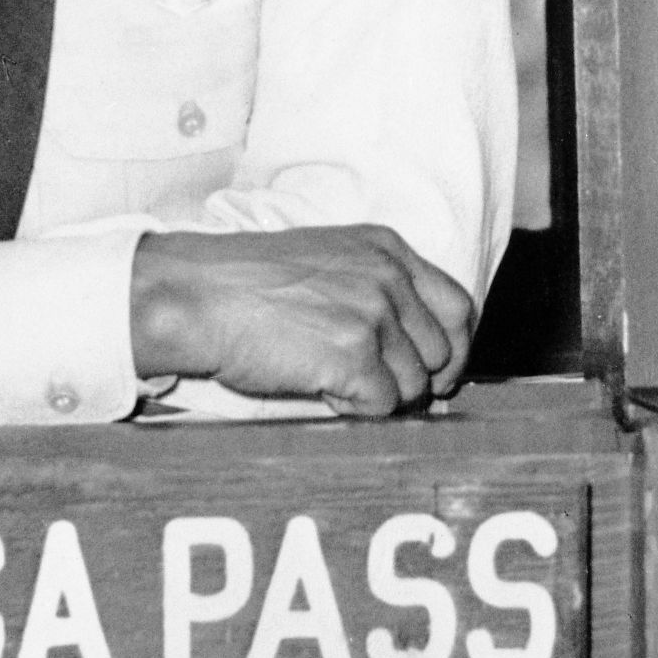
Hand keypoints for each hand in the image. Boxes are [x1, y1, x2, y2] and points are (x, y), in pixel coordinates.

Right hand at [130, 225, 475, 417]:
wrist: (198, 295)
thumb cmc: (247, 284)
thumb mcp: (328, 262)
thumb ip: (377, 290)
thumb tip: (417, 349)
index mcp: (388, 250)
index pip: (459, 306)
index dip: (453, 349)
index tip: (439, 373)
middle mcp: (390, 278)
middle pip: (441, 353)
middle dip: (414, 380)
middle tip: (374, 387)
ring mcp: (375, 315)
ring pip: (413, 386)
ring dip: (376, 395)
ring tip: (328, 376)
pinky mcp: (354, 355)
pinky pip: (381, 405)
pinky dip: (353, 407)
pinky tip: (318, 386)